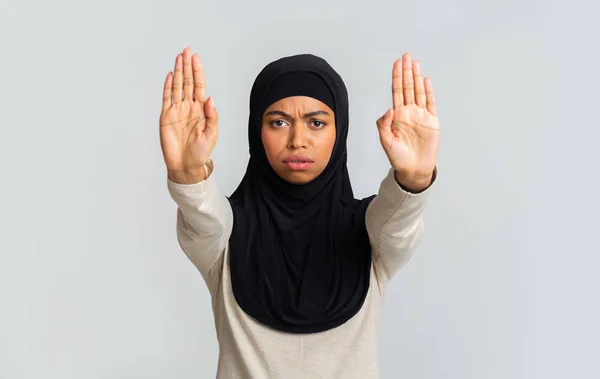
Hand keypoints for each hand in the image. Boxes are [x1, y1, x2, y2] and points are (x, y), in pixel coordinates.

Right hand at [160, 47, 218, 183]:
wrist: (186, 165)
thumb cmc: (201, 152)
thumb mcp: (212, 133)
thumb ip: (212, 116)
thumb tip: (210, 98)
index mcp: (201, 109)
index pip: (199, 86)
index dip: (198, 71)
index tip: (196, 57)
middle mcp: (189, 107)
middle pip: (188, 82)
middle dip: (188, 66)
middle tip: (187, 50)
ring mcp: (177, 111)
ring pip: (177, 87)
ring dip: (178, 72)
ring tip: (179, 57)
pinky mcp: (166, 117)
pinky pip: (167, 99)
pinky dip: (168, 87)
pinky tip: (170, 75)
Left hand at [376, 53, 440, 191]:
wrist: (413, 169)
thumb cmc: (398, 157)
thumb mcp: (386, 141)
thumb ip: (383, 125)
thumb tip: (389, 109)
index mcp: (397, 115)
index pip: (396, 91)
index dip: (396, 77)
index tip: (396, 63)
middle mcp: (409, 112)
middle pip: (408, 87)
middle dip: (406, 71)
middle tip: (406, 56)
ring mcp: (421, 116)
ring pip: (419, 92)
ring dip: (417, 77)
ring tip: (415, 63)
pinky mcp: (432, 122)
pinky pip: (431, 103)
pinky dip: (429, 92)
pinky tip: (426, 80)